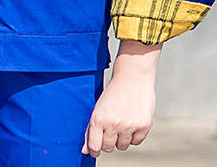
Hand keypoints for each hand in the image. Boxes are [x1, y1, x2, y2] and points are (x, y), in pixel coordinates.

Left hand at [82, 40, 160, 157]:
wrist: (132, 77)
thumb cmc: (113, 93)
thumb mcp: (98, 108)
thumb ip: (91, 130)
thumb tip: (85, 151)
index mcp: (98, 118)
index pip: (95, 145)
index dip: (94, 150)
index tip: (95, 149)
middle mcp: (113, 124)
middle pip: (109, 147)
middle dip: (108, 141)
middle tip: (110, 128)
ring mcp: (129, 126)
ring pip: (122, 146)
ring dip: (121, 138)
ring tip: (121, 122)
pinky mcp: (143, 126)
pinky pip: (136, 142)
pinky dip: (133, 136)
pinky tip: (131, 122)